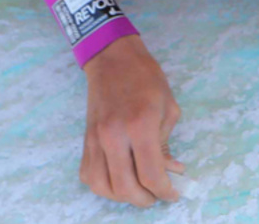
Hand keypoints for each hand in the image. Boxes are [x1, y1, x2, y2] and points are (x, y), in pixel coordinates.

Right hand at [80, 34, 185, 206]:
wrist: (113, 59)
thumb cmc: (146, 79)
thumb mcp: (168, 108)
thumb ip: (167, 144)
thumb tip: (170, 172)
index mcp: (140, 125)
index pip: (150, 175)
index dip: (164, 192)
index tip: (172, 193)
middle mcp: (114, 135)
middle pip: (125, 188)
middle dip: (145, 199)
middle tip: (156, 195)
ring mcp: (95, 139)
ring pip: (103, 186)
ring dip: (122, 196)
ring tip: (138, 189)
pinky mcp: (85, 140)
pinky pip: (88, 175)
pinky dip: (103, 185)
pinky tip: (117, 179)